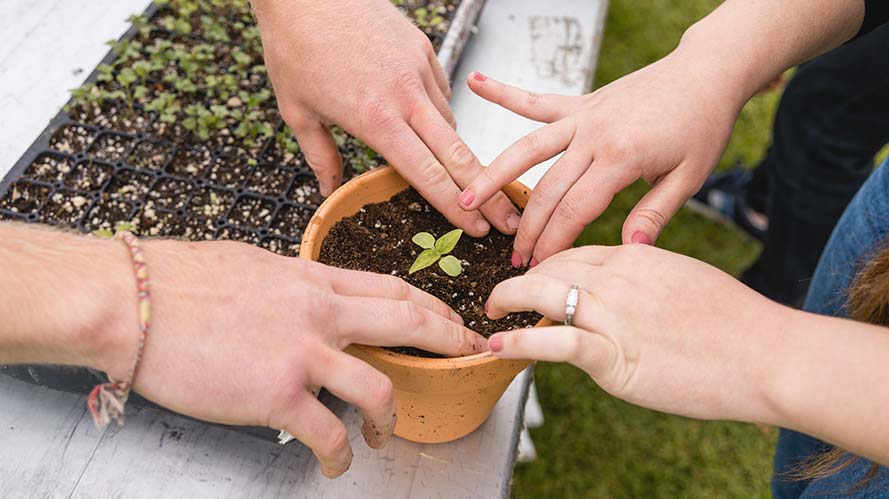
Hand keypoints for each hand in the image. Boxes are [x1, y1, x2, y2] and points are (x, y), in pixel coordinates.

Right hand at [97, 240, 483, 477]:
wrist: (130, 300)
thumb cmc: (179, 280)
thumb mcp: (253, 265)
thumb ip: (294, 281)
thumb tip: (311, 291)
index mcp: (313, 278)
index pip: (393, 288)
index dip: (432, 304)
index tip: (453, 317)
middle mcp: (319, 313)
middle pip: (408, 322)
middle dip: (449, 338)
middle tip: (470, 354)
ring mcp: (301, 353)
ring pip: (378, 387)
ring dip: (391, 417)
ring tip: (384, 434)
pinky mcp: (275, 395)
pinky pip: (327, 433)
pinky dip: (339, 454)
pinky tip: (334, 462)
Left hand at [252, 0, 520, 236]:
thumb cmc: (295, 47)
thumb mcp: (297, 112)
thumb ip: (320, 156)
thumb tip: (329, 194)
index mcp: (376, 118)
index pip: (427, 174)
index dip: (454, 207)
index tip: (477, 230)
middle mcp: (406, 95)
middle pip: (457, 154)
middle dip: (487, 192)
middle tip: (506, 219)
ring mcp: (419, 69)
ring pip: (451, 123)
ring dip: (458, 154)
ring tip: (466, 179)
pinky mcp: (423, 48)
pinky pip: (442, 92)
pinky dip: (441, 115)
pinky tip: (433, 128)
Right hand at [458, 50, 743, 264]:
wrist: (707, 73)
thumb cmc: (703, 125)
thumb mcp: (690, 177)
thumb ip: (655, 213)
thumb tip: (630, 250)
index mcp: (621, 157)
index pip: (575, 209)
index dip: (553, 242)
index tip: (538, 269)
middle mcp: (593, 134)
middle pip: (547, 188)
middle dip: (527, 228)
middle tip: (511, 258)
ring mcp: (583, 116)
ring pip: (527, 148)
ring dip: (494, 174)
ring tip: (466, 197)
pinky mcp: (581, 102)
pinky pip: (537, 101)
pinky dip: (504, 93)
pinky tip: (475, 84)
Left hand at [484, 245, 781, 423]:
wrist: (767, 353)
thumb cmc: (737, 323)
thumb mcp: (687, 281)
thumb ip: (650, 279)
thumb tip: (630, 289)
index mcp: (638, 256)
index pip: (577, 252)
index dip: (548, 262)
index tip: (533, 274)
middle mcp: (619, 277)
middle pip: (552, 266)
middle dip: (521, 277)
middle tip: (502, 292)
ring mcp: (613, 314)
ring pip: (543, 293)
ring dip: (507, 300)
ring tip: (489, 312)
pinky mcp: (613, 354)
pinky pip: (553, 342)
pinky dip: (519, 342)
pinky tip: (498, 345)